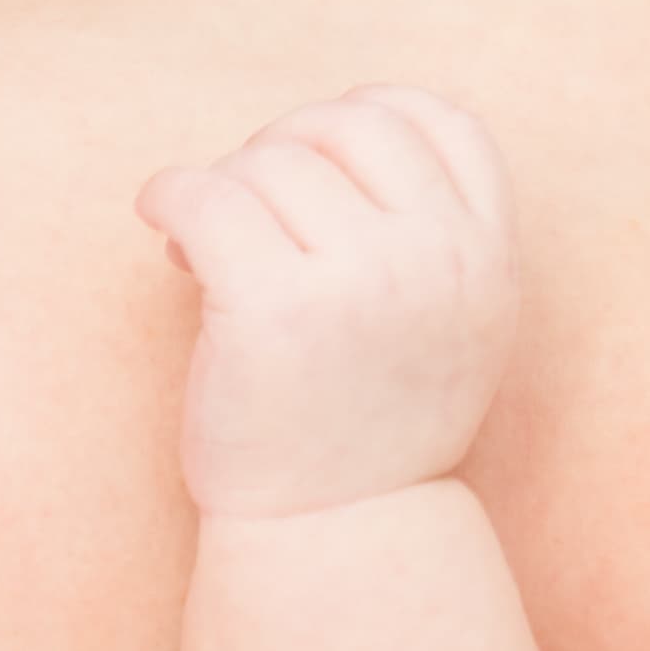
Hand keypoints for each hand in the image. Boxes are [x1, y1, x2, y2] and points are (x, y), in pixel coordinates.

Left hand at [136, 87, 518, 517]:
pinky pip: (204, 195)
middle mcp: (437, 259)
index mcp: (489, 257)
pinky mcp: (274, 309)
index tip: (319, 157)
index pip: (442, 120)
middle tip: (247, 209)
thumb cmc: (368, 422)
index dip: (371, 115)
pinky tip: (161, 226)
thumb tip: (307, 133)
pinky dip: (168, 195)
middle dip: (282, 151)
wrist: (336, 535)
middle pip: (342, 126)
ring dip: (223, 189)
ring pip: (266, 162)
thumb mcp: (445, 322)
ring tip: (209, 249)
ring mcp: (361, 282)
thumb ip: (424, 233)